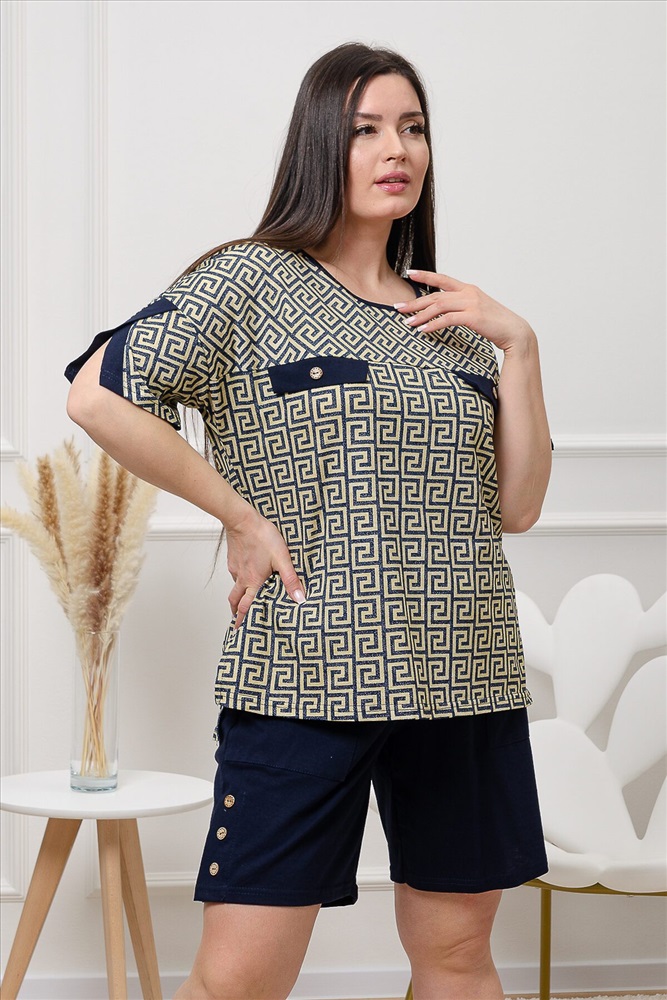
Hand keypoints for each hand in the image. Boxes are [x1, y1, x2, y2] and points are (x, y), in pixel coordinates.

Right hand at [225, 503, 305, 627]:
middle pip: (235, 601)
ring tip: (243, 600)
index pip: (246, 607)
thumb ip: (291, 579)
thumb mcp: (282, 558)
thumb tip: (300, 598)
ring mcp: (236, 568)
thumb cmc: (262, 537)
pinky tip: (247, 574)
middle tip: (237, 622)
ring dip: (238, 597)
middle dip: (236, 613)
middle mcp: (242, 578)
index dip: (243, 620)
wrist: (242, 519)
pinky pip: (235, 574)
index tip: (238, 631)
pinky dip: (239, 580)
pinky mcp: (233, 558)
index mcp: (253, 582)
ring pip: (235, 587)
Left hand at [395, 269, 533, 353]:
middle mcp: (468, 292)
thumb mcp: (477, 310)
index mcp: (468, 289)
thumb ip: (462, 306)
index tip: (409, 273)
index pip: (442, 279)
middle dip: (414, 302)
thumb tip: (445, 312)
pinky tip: (423, 331)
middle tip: (397, 308)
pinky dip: (433, 325)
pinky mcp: (473, 316)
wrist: (515, 332)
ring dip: (420, 315)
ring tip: (407, 323)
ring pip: (439, 306)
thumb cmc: (496, 324)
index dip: (425, 275)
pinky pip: (448, 319)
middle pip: (435, 295)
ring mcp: (471, 303)